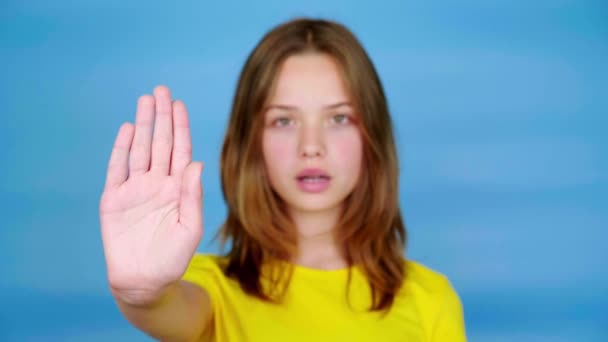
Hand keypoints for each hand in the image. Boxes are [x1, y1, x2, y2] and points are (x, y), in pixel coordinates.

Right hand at [99, 85, 203, 305]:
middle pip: (160, 143)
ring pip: (140, 150)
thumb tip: (197, 162)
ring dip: (143, 125)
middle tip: (161, 90)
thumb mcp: (190, 227)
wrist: (144, 280)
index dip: (180, 127)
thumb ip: (192, 195)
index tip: (179, 105)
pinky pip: (117, 168)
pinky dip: (121, 149)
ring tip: (145, 100)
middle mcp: (156, 183)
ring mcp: (135, 189)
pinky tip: (128, 129)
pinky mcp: (114, 199)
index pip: (180, 151)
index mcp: (177, 189)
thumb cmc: (172, 257)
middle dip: (161, 117)